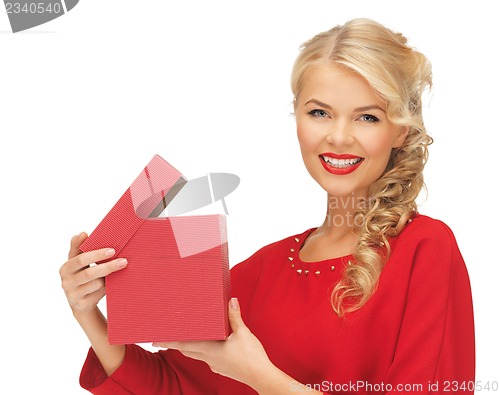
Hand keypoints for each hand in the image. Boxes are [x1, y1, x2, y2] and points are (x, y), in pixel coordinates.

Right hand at [59, 233, 127, 314]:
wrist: (80, 303)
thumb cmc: (81, 276)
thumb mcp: (77, 262)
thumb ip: (78, 248)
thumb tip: (82, 233)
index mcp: (65, 268)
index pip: (80, 259)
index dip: (96, 254)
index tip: (112, 250)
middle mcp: (66, 282)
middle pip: (90, 273)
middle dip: (108, 266)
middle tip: (123, 261)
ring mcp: (73, 295)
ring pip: (97, 284)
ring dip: (109, 277)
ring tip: (119, 271)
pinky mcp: (82, 304)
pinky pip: (100, 294)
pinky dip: (108, 287)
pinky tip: (114, 283)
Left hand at [153, 298, 272, 387]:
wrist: (261, 377)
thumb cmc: (251, 357)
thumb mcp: (243, 333)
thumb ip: (234, 317)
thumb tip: (231, 301)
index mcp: (210, 349)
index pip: (183, 345)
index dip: (169, 342)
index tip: (155, 341)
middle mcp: (209, 359)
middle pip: (187, 351)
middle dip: (176, 344)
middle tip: (165, 338)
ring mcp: (215, 365)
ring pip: (197, 355)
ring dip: (190, 347)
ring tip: (185, 339)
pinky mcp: (222, 368)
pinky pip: (208, 358)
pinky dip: (203, 351)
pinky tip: (210, 346)